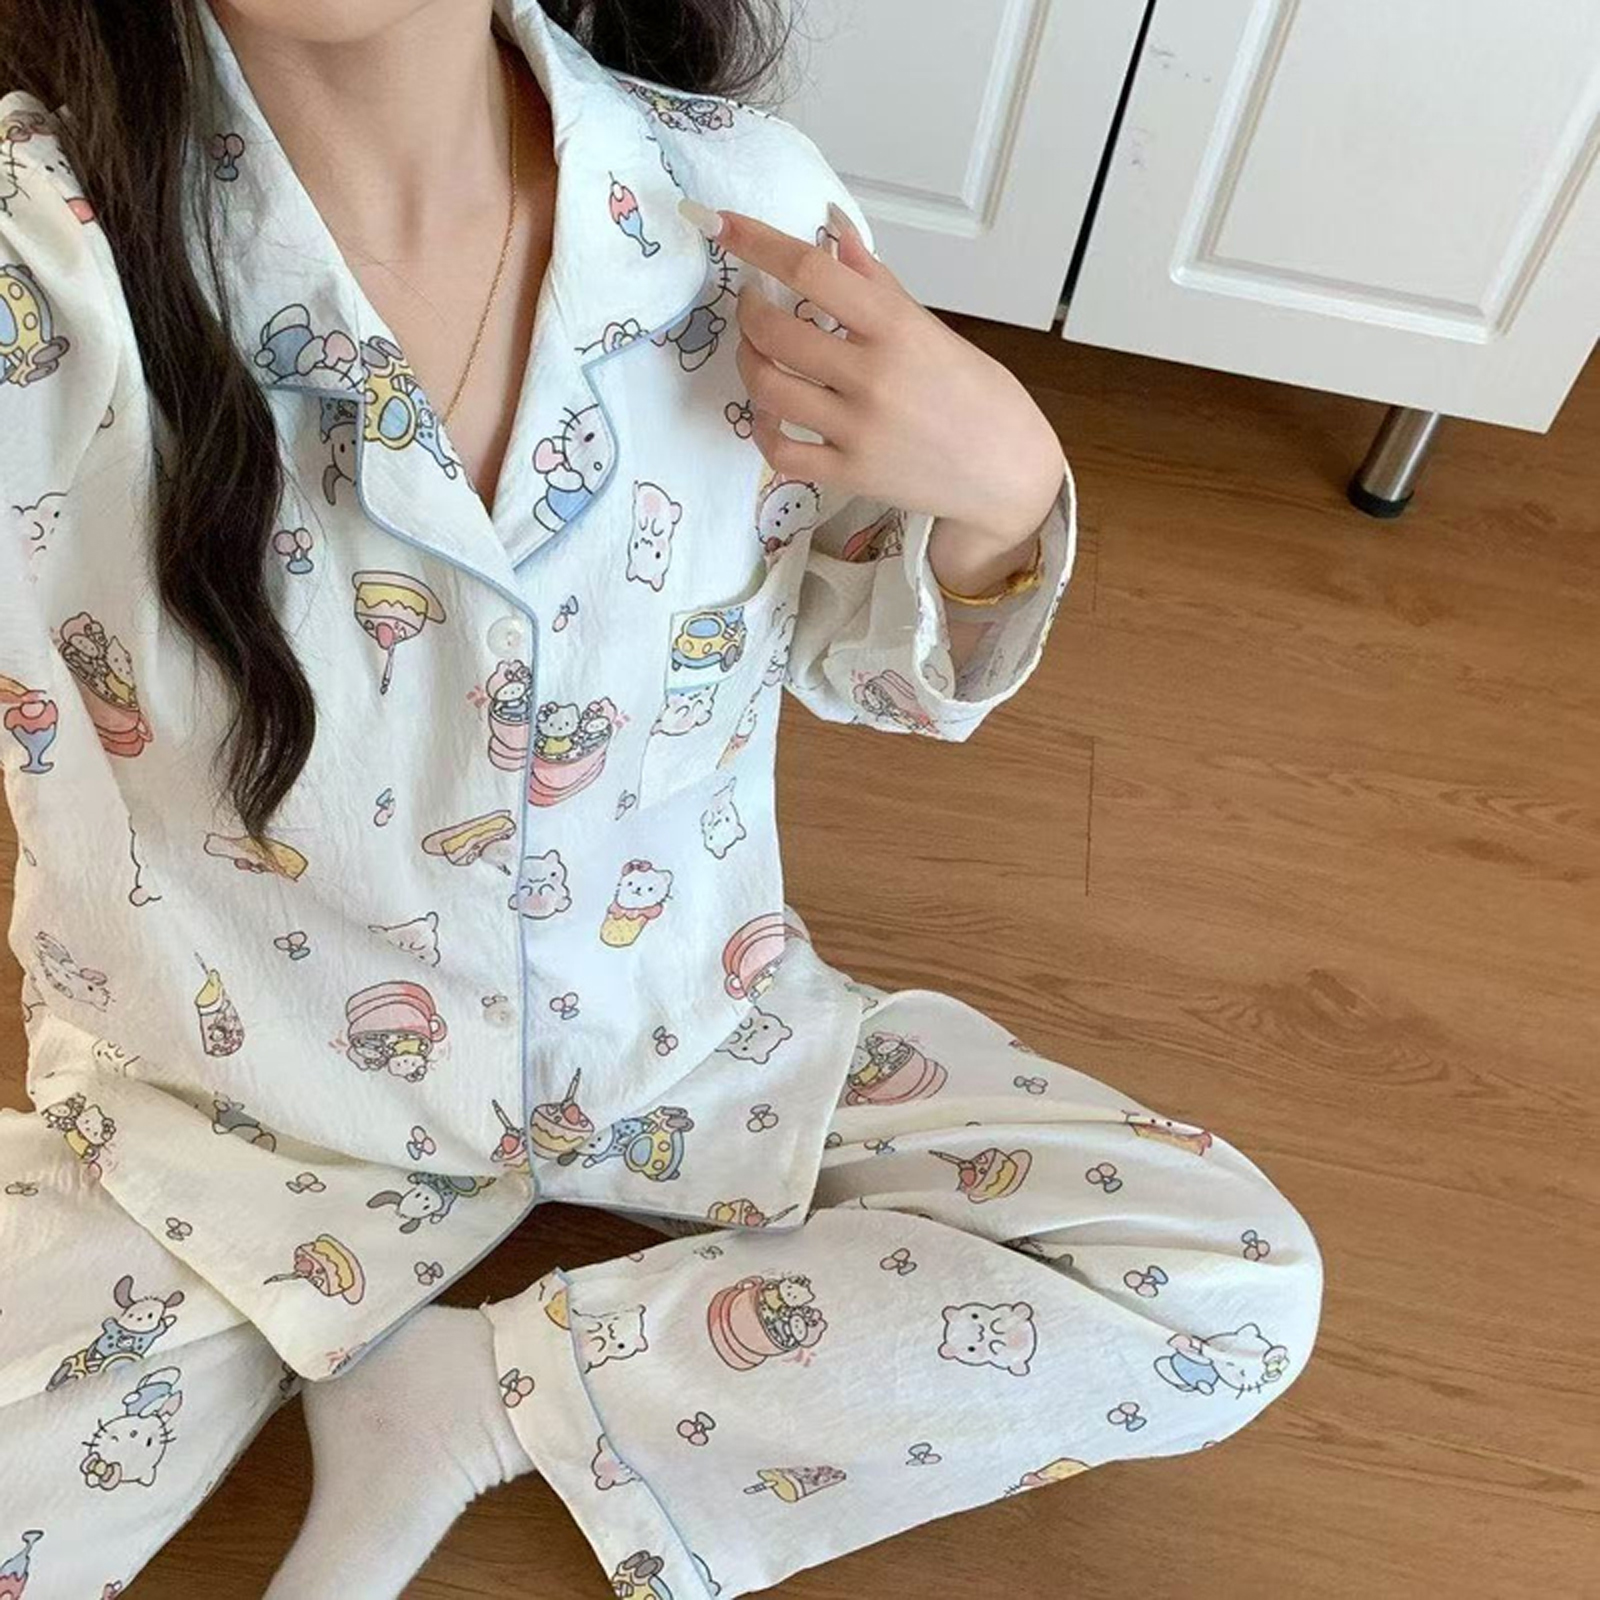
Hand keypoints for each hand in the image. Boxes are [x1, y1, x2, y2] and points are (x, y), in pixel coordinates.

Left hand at [696, 201, 1065, 554]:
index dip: (756, 242)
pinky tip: (769, 412)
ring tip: (757, 350)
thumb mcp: (933, 329)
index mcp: (897, 328)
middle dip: (748, 308)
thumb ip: (876, 283)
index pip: (811, 270)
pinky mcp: (849, 474)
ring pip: (767, 389)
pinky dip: (763, 428)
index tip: (720, 222)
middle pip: (774, 330)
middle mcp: (874, 377)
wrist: (1008, 475)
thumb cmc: (977, 395)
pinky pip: (779, 451)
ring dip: (749, 361)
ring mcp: (858, 430)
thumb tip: (833, 229)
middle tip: (752, 301)